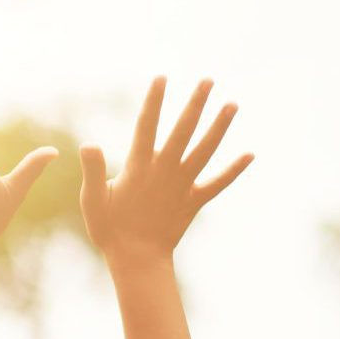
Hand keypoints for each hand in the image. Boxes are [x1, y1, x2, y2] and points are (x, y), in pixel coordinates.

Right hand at [80, 77, 251, 262]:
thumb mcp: (91, 200)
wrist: (137, 259)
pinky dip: (234, 170)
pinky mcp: (194, 201)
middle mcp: (165, 171)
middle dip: (196, 104)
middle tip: (208, 80)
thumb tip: (89, 143)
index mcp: (138, 168)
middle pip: (184, 130)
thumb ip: (92, 171)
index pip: (147, 126)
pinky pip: (218, 183)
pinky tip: (251, 155)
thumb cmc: (109, 230)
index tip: (161, 78)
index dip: (154, 101)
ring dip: (220, 127)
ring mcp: (182, 185)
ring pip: (205, 150)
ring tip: (233, 104)